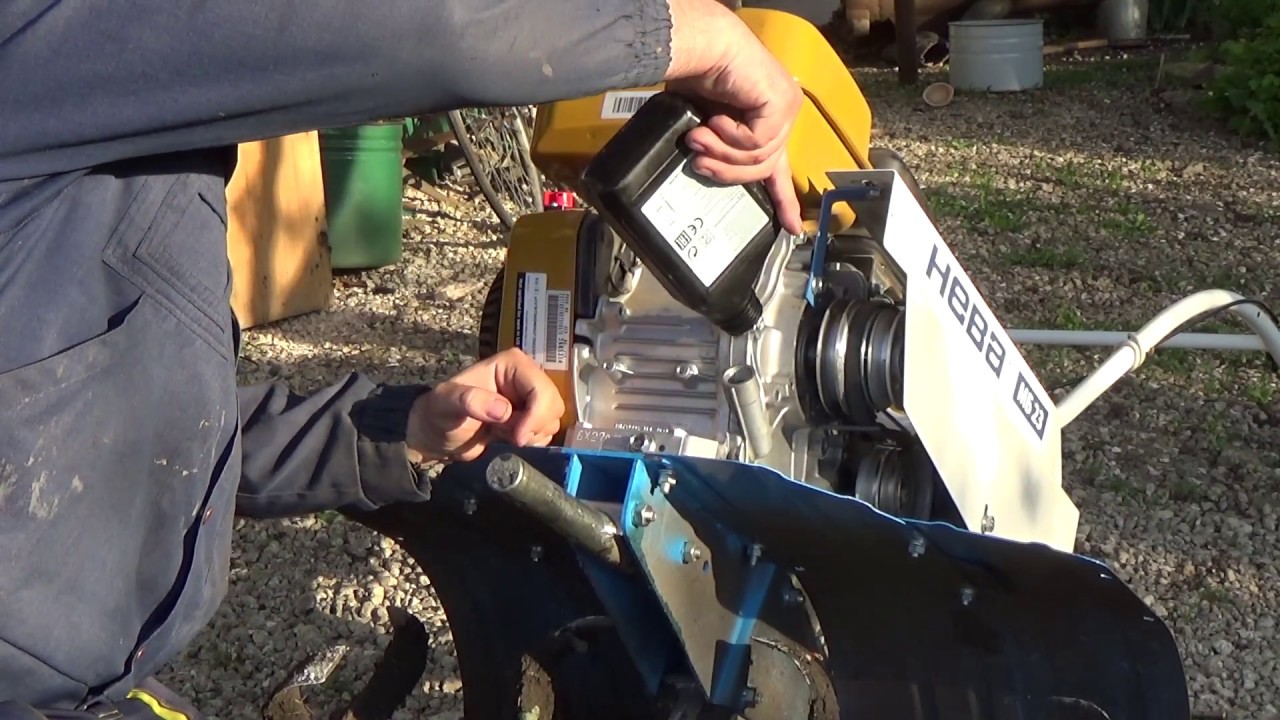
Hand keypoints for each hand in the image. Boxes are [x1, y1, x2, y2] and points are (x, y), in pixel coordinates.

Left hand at [405, 348, 565, 463]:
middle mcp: (527, 377)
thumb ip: (471, 401)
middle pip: (553, 405)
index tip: (517, 437)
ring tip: (502, 433)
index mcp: (512, 364)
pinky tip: (508, 438)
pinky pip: (547, 432)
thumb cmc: (438, 414)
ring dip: (531, 434)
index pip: (541, 389)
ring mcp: (530, 398)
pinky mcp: (531, 418)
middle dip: (533, 426)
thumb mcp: (447, 403)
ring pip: (552, 420)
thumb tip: (504, 410)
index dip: (535, 416)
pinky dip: (532, 440)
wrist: (436, 436)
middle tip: (506, 434)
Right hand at [664, 0, 803, 234]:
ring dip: (722, 154)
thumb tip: (710, 170)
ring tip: (697, 139)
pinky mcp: (781, 103)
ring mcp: (785, 107)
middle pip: (765, 167)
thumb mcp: (705, 126)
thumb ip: (716, 149)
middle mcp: (781, 113)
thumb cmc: (695, 76)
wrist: (697, 47)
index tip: (791, 226)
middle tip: (699, 162)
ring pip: (760, 159)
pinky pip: (758, 144)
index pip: (779, 165)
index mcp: (766, 120)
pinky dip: (730, 137)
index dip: (784, 198)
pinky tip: (715, 120)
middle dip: (728, 171)